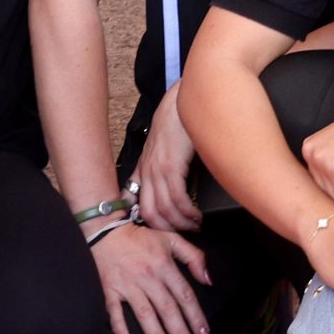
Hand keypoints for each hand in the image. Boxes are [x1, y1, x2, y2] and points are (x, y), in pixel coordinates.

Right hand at [89, 221, 211, 333]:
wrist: (106, 231)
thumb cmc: (142, 238)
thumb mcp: (172, 239)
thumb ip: (194, 257)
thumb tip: (208, 280)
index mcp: (165, 266)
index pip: (184, 295)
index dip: (195, 316)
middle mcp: (148, 277)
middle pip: (167, 309)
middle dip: (179, 332)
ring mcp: (128, 285)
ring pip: (144, 313)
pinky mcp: (109, 289)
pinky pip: (114, 310)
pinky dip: (118, 324)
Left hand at [131, 86, 202, 232]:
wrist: (185, 98)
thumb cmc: (180, 120)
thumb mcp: (166, 147)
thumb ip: (165, 166)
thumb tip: (177, 188)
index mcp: (144, 168)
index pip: (136, 204)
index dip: (147, 222)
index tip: (161, 231)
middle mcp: (147, 171)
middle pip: (148, 214)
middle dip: (165, 230)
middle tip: (182, 234)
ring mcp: (157, 169)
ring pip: (163, 210)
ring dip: (181, 223)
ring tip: (195, 226)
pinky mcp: (171, 166)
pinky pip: (176, 199)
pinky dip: (188, 212)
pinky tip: (197, 214)